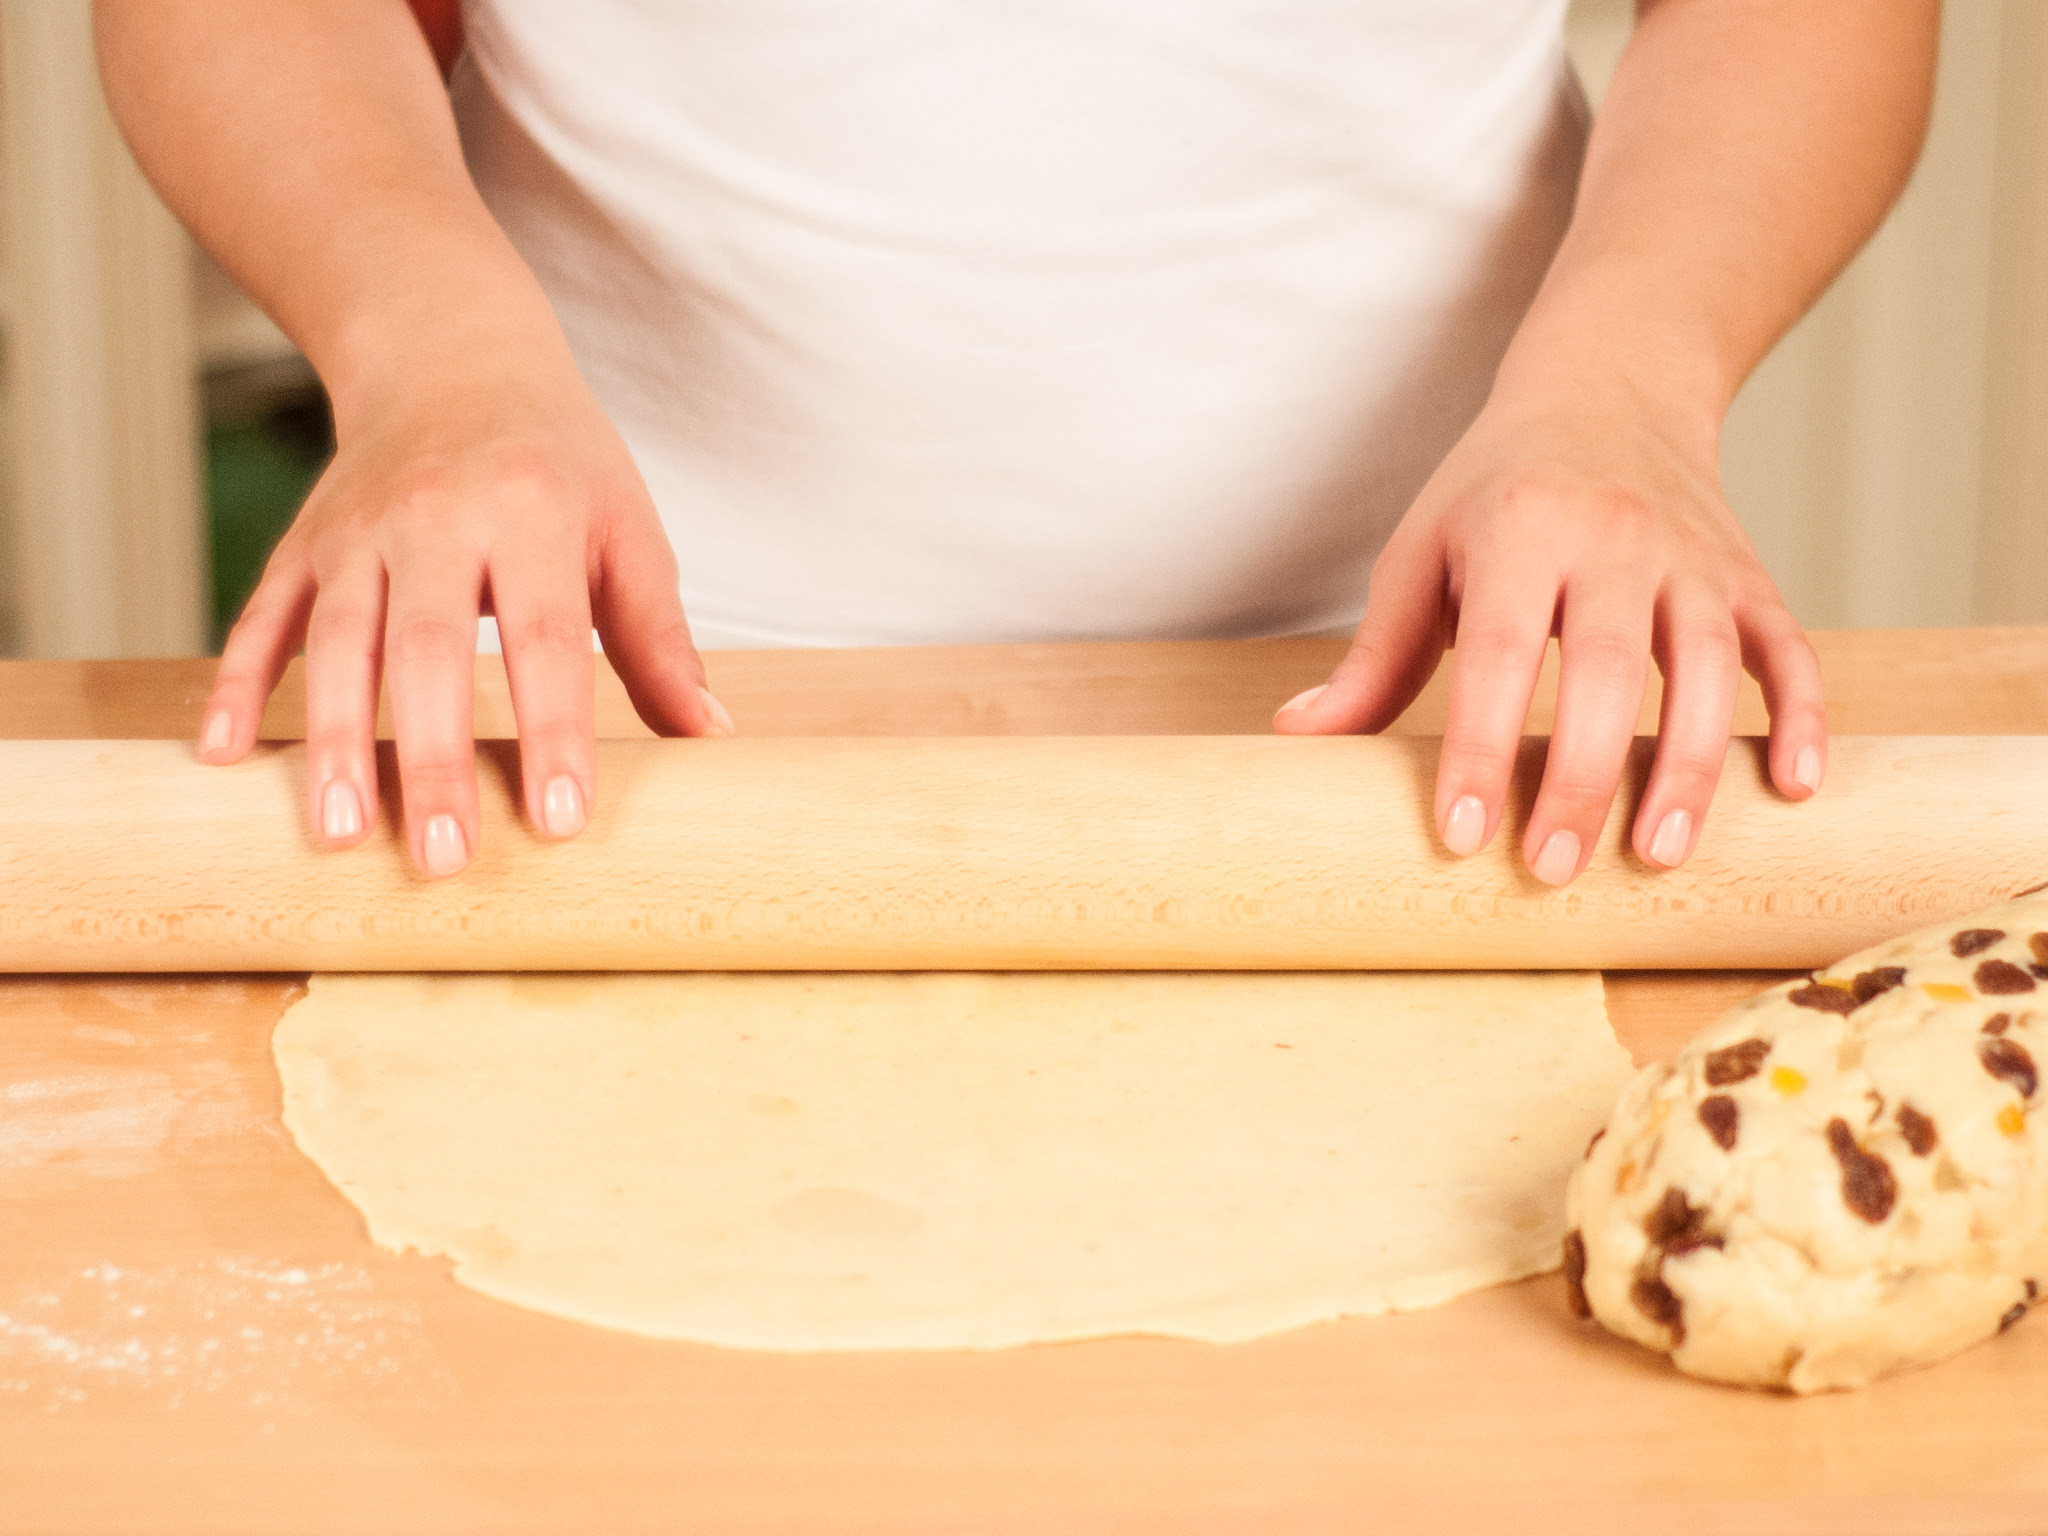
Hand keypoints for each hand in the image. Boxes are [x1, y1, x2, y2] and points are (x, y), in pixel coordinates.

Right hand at [197, 336, 728, 876]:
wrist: (452, 357)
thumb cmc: (559, 465)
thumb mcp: (626, 530)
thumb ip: (659, 640)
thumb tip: (709, 738)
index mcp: (532, 512)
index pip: (545, 637)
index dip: (552, 732)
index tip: (560, 820)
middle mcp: (436, 518)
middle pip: (429, 650)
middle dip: (433, 757)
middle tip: (443, 856)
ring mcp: (357, 531)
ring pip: (339, 642)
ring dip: (334, 741)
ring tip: (340, 834)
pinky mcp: (301, 543)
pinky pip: (263, 618)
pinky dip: (238, 685)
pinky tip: (223, 758)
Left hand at [1273, 377, 1825, 884]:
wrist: (1608, 389)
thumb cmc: (1496, 489)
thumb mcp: (1421, 550)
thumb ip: (1373, 655)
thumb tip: (1298, 739)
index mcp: (1520, 530)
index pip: (1499, 650)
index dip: (1481, 745)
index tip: (1462, 833)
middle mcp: (1615, 539)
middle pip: (1609, 670)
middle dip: (1582, 777)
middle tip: (1551, 870)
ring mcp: (1694, 558)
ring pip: (1710, 667)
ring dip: (1691, 766)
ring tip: (1657, 856)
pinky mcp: (1750, 575)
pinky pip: (1790, 647)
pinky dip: (1802, 715)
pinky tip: (1793, 789)